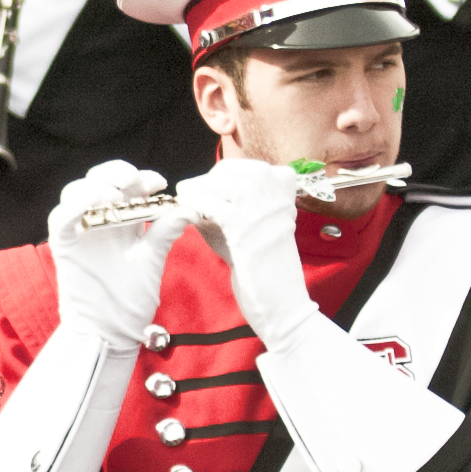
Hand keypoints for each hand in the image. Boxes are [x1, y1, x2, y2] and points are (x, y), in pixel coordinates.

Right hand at [48, 160, 174, 336]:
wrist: (111, 332)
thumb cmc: (131, 300)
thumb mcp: (152, 260)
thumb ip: (165, 232)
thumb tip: (190, 207)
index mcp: (123, 222)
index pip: (128, 187)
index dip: (142, 178)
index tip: (160, 184)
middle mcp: (99, 221)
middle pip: (100, 180)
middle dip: (116, 173)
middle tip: (133, 179)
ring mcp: (79, 231)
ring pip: (77, 191)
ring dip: (95, 186)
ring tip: (114, 194)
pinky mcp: (63, 245)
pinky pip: (60, 217)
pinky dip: (73, 205)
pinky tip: (91, 201)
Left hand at [185, 157, 318, 330]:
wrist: (280, 303)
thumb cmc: (258, 267)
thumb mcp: (247, 228)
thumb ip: (226, 207)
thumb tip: (192, 192)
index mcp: (286, 196)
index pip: (254, 168)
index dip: (226, 173)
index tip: (209, 184)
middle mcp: (280, 200)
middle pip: (240, 171)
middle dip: (212, 177)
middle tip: (192, 190)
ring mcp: (267, 214)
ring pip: (229, 184)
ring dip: (201, 188)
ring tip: (184, 196)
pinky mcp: (249, 233)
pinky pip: (218, 208)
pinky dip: (198, 205)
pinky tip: (187, 211)